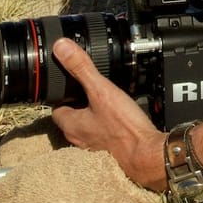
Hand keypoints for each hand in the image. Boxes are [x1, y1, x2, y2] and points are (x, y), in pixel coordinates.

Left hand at [47, 37, 166, 191]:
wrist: (146, 154)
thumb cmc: (123, 127)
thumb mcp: (102, 91)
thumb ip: (81, 68)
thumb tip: (61, 47)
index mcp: (71, 125)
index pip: (56, 107)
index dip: (62, 94)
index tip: (70, 84)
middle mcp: (77, 139)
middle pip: (72, 117)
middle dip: (79, 104)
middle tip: (91, 90)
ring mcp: (93, 148)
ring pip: (87, 127)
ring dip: (93, 116)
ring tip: (106, 102)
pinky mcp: (108, 152)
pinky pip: (102, 135)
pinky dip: (107, 126)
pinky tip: (119, 119)